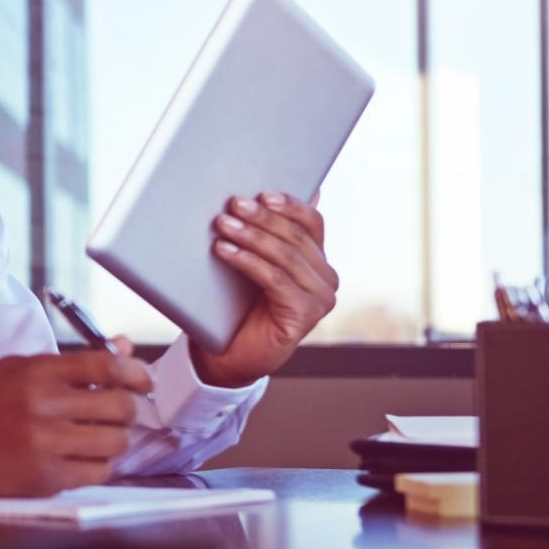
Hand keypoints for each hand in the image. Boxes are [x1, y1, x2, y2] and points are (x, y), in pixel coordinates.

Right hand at [0, 343, 151, 495]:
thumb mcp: (22, 370)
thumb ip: (75, 361)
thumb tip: (126, 347)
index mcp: (37, 372)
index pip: (106, 364)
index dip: (136, 373)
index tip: (143, 382)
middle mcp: (41, 406)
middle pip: (119, 406)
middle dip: (128, 410)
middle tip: (119, 413)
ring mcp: (43, 444)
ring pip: (115, 442)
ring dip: (114, 440)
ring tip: (98, 438)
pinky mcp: (44, 478)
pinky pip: (99, 472)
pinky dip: (98, 466)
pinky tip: (81, 459)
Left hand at [193, 190, 337, 387]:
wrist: (228, 355)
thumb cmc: (236, 306)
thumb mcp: (251, 263)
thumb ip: (262, 234)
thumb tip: (260, 195)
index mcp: (318, 261)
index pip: (312, 223)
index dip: (289, 205)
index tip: (261, 193)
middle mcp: (326, 279)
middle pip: (296, 237)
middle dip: (262, 218)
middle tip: (233, 204)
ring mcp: (320, 298)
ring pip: (286, 256)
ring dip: (251, 236)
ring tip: (222, 225)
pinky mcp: (305, 315)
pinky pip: (275, 279)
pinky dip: (248, 261)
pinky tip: (225, 251)